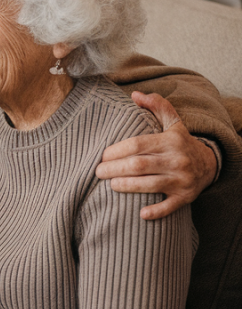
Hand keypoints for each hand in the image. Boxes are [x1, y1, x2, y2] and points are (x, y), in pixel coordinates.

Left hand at [96, 91, 217, 219]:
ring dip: (127, 186)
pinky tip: (141, 214)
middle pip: (139, 165)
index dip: (117, 151)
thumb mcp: (173, 122)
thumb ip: (156, 105)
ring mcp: (182, 180)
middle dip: (115, 169)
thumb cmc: (181, 143)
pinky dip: (156, 211)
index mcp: (170, 141)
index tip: (102, 156)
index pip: (138, 144)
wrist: (210, 165)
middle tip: (98, 172)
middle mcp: (177, 160)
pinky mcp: (185, 197)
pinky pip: (169, 206)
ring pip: (150, 184)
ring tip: (110, 185)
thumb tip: (135, 95)